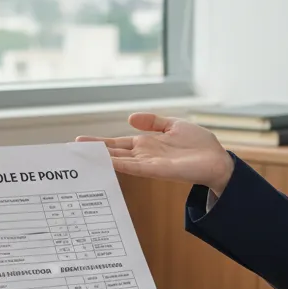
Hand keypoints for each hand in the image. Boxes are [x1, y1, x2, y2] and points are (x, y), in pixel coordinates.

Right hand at [77, 113, 235, 193]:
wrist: (217, 159)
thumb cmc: (199, 144)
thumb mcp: (173, 125)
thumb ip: (152, 121)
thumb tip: (130, 117)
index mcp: (146, 144)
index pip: (117, 143)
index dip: (99, 142)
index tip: (80, 140)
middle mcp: (143, 155)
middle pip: (113, 152)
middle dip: (93, 151)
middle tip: (70, 149)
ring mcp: (148, 163)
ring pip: (119, 160)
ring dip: (101, 158)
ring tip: (81, 155)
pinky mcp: (157, 170)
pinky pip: (134, 167)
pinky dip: (120, 164)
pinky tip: (106, 162)